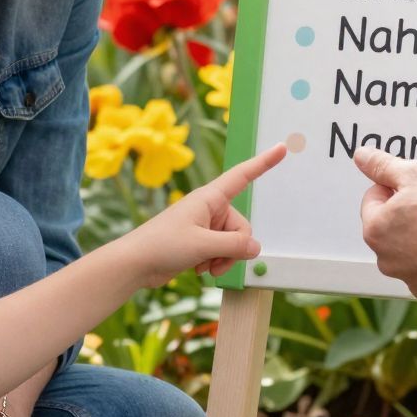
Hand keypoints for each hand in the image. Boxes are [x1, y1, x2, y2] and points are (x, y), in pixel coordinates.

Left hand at [127, 142, 286, 285]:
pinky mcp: (201, 242)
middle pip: (242, 228)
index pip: (242, 175)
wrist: (135, 264)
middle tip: (213, 260)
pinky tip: (199, 269)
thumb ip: (234, 246)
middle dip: (233, 249)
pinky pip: (222, 252)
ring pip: (234, 244)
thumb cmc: (162, 245)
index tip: (282, 147)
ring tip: (204, 267)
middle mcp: (210, 209)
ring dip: (223, 259)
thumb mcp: (203, 245)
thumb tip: (256, 248)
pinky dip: (215, 263)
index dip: (263, 162)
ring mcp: (206, 226)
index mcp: (209, 197)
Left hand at [354, 145, 416, 302]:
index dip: (397, 185)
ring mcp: (412, 279)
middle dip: (411, 212)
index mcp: (376, 229)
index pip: (374, 197)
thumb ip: (383, 165)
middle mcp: (387, 259)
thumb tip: (363, 157)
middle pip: (393, 226)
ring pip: (414, 249)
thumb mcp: (416, 172)